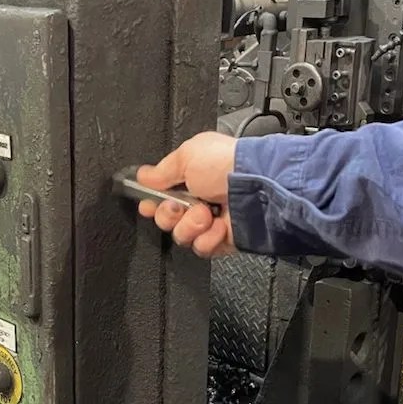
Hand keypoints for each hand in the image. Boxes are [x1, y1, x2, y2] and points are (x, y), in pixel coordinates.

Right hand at [136, 132, 236, 257]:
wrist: (259, 185)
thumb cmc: (226, 164)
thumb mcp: (186, 156)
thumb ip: (160, 170)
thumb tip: (143, 176)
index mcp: (190, 177)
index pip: (160, 195)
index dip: (152, 202)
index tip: (150, 203)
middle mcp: (199, 199)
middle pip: (166, 219)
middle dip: (170, 214)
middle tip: (182, 205)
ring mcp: (211, 221)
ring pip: (181, 235)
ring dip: (191, 225)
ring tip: (207, 214)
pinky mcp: (222, 239)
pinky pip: (201, 248)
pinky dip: (209, 238)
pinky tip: (219, 226)